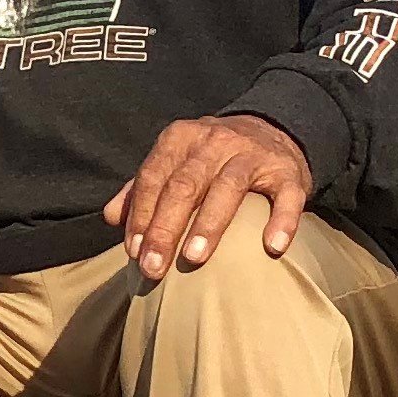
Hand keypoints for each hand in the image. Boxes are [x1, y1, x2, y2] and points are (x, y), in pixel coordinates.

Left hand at [105, 114, 310, 280]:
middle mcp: (215, 142)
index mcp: (181, 139)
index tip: (133, 253)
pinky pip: (286, 195)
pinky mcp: (288, 172)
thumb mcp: (176, 160)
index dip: (141, 214)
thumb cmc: (212, 157)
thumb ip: (142, 186)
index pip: (154, 177)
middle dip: (165, 228)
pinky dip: (281, 220)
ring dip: (210, 224)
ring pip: (229, 187)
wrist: (272, 129)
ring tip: (195, 258)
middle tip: (153, 267)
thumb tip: (109, 217)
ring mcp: (253, 155)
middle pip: (185, 185)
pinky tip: (272, 247)